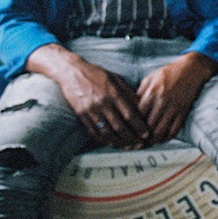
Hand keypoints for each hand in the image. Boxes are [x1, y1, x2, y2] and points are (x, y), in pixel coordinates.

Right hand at [28, 45, 148, 144]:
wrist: (71, 72)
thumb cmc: (97, 74)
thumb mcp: (116, 79)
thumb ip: (128, 93)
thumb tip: (141, 106)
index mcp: (114, 94)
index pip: (130, 114)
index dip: (139, 126)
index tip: (146, 134)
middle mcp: (103, 103)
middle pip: (119, 126)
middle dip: (131, 138)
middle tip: (139, 145)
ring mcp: (91, 110)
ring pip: (106, 131)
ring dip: (118, 142)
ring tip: (127, 147)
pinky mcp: (81, 114)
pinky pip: (93, 130)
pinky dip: (103, 139)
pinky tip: (111, 143)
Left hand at [136, 52, 217, 144]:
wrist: (191, 70)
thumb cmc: (168, 73)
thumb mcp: (149, 78)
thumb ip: (139, 92)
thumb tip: (131, 106)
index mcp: (151, 94)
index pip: (137, 115)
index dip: (132, 125)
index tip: (129, 131)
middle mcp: (161, 103)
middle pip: (147, 126)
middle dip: (140, 136)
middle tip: (136, 142)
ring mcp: (173, 108)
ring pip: (160, 131)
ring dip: (152, 140)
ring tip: (147, 143)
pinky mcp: (183, 112)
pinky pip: (174, 130)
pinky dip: (166, 138)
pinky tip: (161, 139)